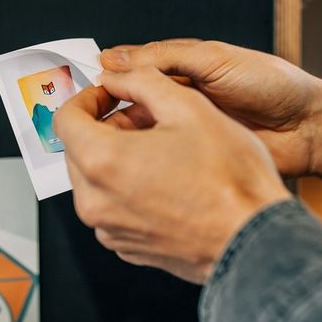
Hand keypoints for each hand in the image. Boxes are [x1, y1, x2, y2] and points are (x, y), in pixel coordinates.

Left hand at [54, 66, 290, 283]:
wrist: (256, 241)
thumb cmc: (229, 179)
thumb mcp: (188, 106)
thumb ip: (142, 80)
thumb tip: (117, 75)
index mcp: (101, 161)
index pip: (65, 119)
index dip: (87, 98)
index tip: (109, 93)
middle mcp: (95, 201)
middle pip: (79, 149)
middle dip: (105, 126)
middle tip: (143, 115)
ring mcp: (109, 229)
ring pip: (95, 179)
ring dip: (117, 155)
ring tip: (160, 145)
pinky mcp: (127, 247)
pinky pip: (112, 206)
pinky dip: (127, 186)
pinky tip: (164, 176)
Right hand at [100, 40, 321, 196]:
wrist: (310, 129)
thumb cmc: (272, 86)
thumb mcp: (215, 59)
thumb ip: (165, 57)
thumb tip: (116, 56)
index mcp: (183, 67)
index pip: (134, 68)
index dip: (110, 75)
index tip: (86, 82)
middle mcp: (179, 97)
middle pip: (131, 100)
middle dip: (110, 106)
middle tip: (88, 114)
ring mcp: (185, 129)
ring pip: (140, 130)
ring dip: (122, 132)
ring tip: (103, 136)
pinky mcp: (193, 157)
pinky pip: (159, 155)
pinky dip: (141, 155)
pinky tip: (126, 157)